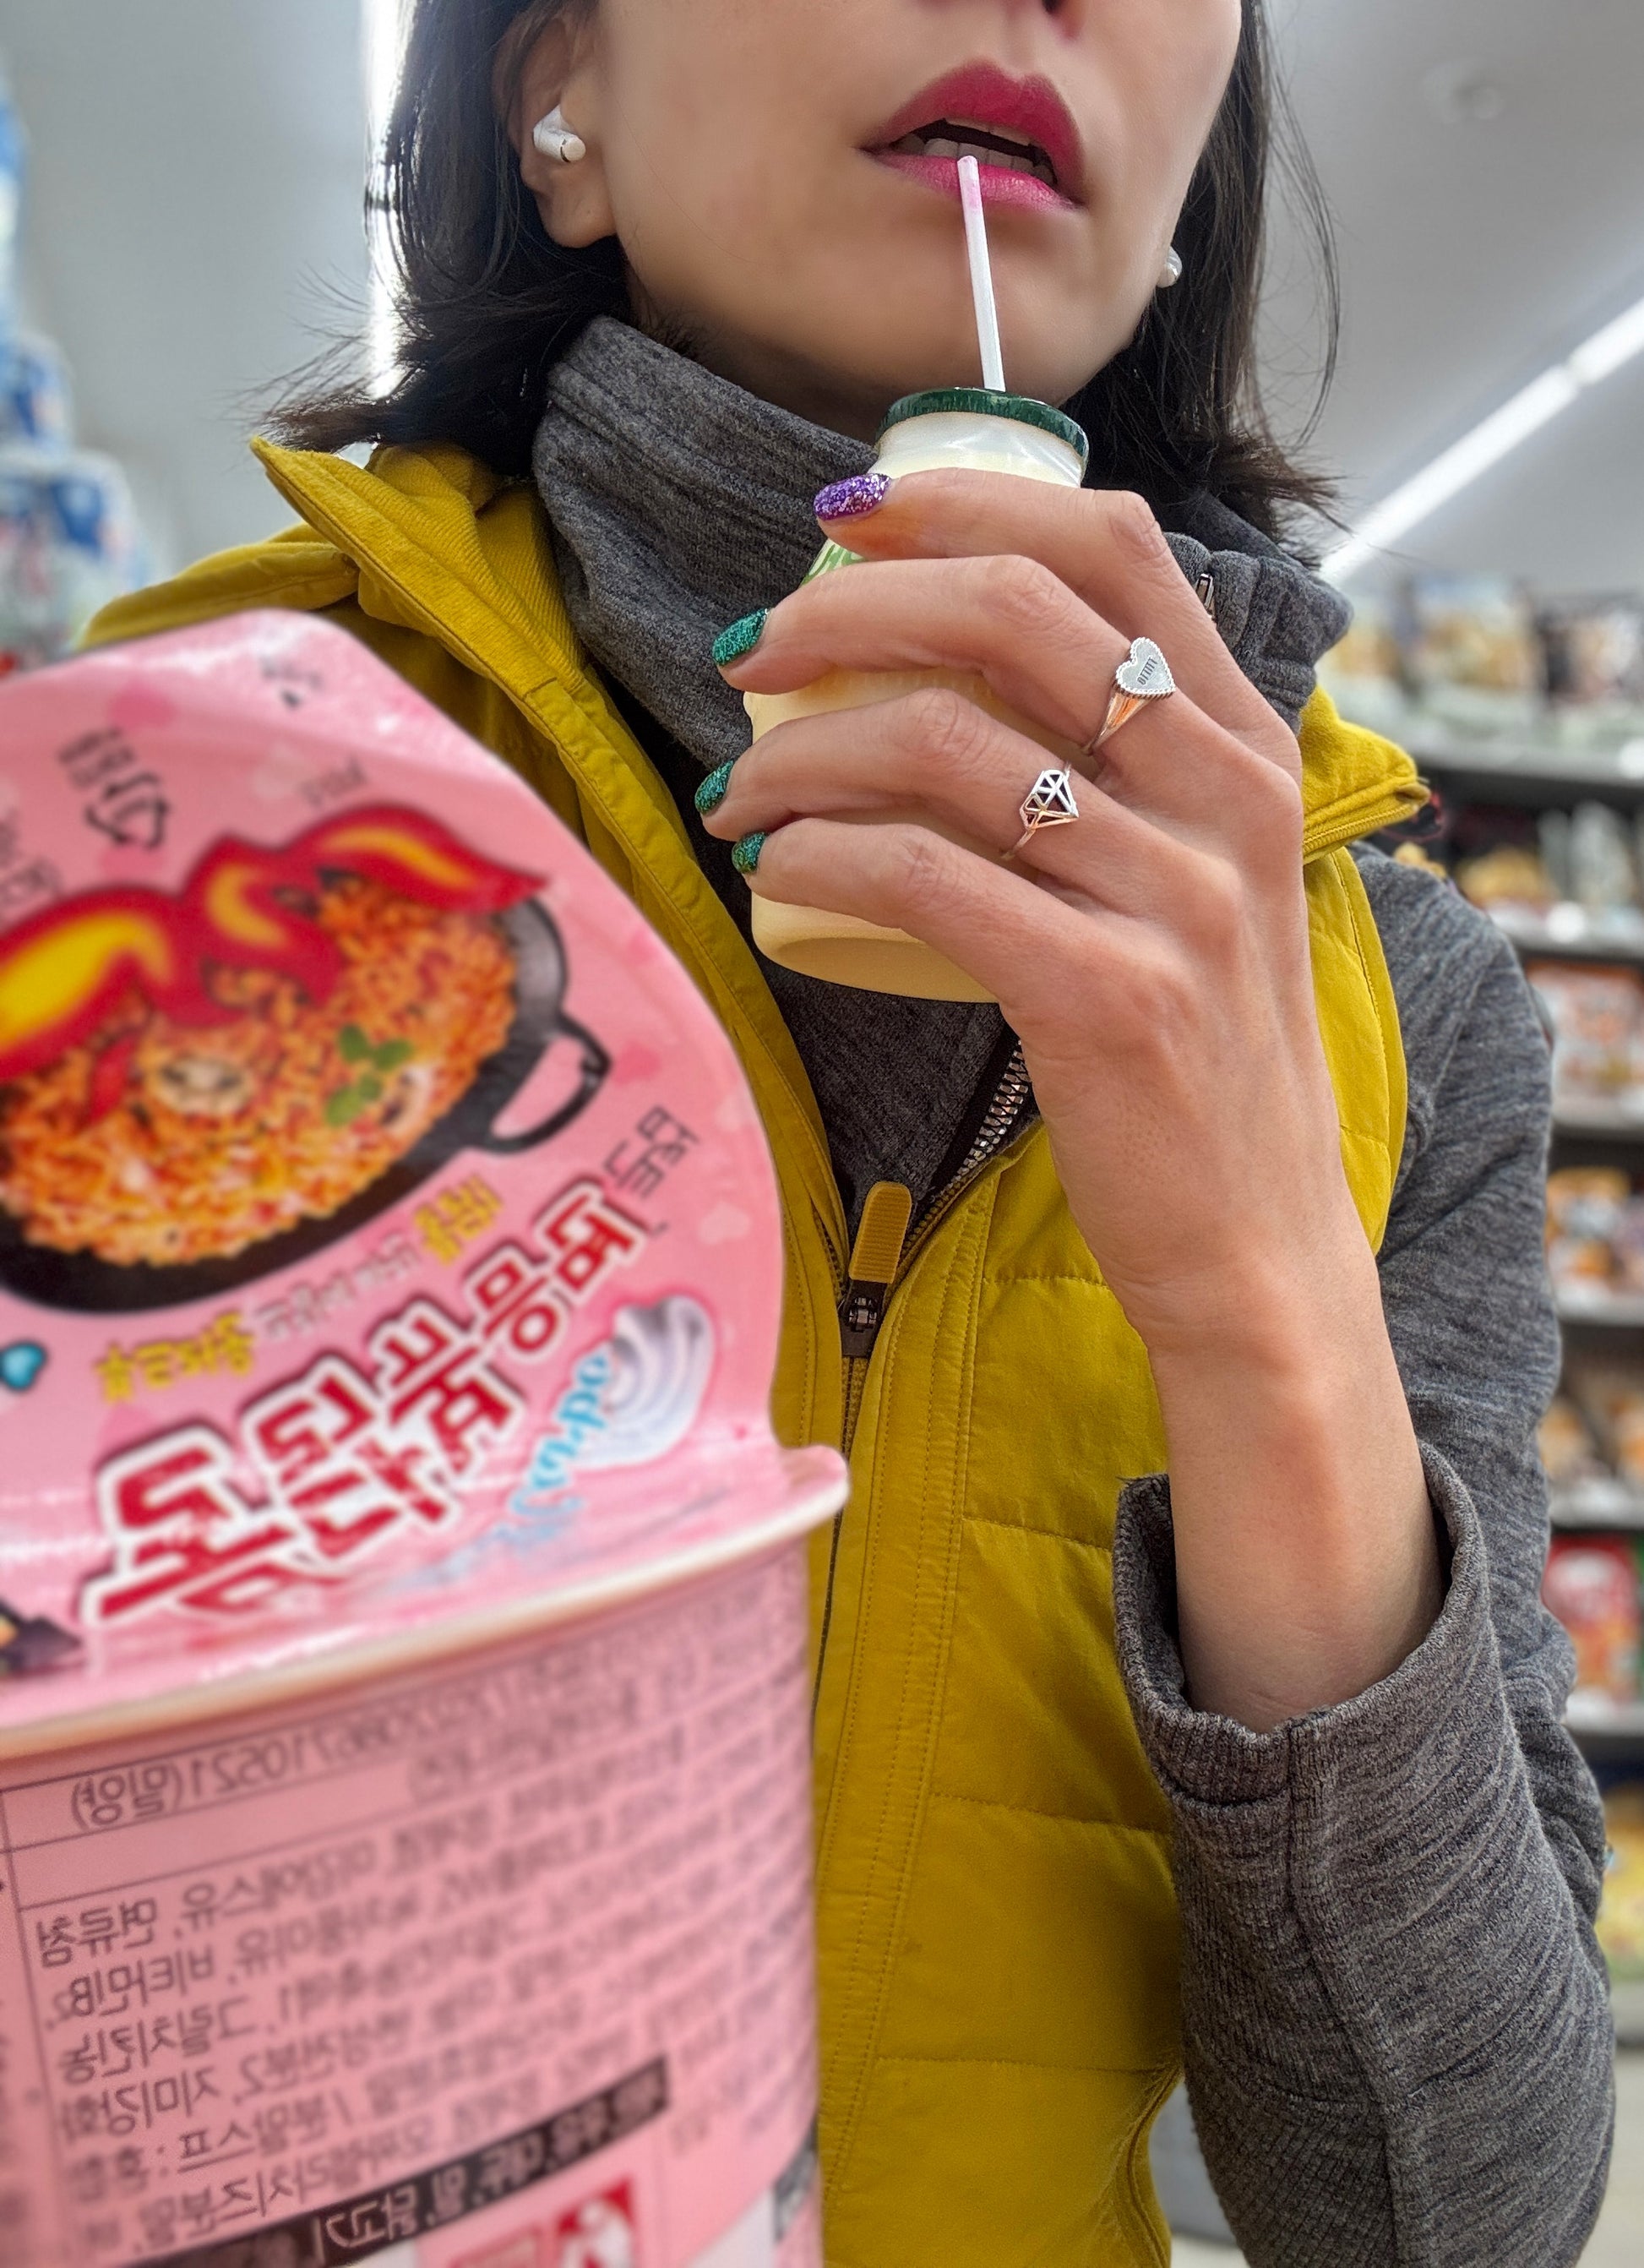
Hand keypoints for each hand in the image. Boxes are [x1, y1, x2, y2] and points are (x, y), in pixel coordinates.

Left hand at [710, 470, 1439, 1727]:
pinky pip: (924, 877)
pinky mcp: (1112, 995)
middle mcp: (1230, 797)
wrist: (1255, 1248)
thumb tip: (942, 675)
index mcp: (1249, 748)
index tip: (847, 515)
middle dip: (847, 608)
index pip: (1112, 543)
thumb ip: (1122, 777)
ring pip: (946, 748)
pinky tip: (773, 870)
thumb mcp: (1198, 886)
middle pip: (1012, 614)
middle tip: (750, 652)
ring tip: (735, 786)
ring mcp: (1179, 896)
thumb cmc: (1195, 1063)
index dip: (963, 499)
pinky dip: (820, 855)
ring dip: (801, 750)